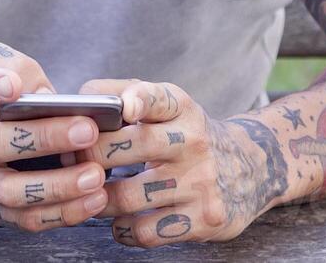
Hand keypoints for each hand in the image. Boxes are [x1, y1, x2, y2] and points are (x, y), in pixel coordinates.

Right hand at [0, 42, 109, 229]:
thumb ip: (15, 67)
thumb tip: (54, 98)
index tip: (12, 85)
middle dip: (44, 139)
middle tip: (88, 130)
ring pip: (8, 190)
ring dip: (56, 186)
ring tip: (95, 175)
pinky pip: (19, 219)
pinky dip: (58, 214)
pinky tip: (91, 200)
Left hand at [78, 78, 285, 245]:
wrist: (252, 169)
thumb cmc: (190, 136)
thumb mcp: (171, 107)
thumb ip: (125, 93)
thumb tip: (79, 101)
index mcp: (183, 108)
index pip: (159, 98)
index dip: (140, 99)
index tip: (125, 106)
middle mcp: (194, 142)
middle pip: (133, 147)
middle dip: (92, 155)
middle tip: (74, 161)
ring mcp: (201, 182)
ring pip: (130, 195)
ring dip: (100, 199)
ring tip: (94, 194)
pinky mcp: (205, 219)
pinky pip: (147, 231)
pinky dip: (122, 229)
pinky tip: (121, 220)